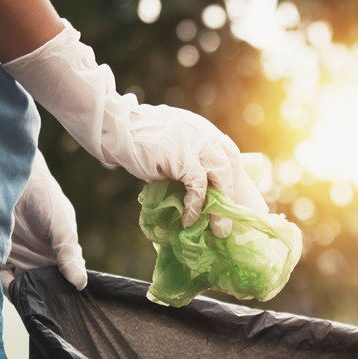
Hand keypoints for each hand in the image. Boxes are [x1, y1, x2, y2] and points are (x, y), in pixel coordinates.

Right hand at [2, 22, 266, 236]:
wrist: (115, 128)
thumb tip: (195, 191)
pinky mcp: (182, 157)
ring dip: (220, 206)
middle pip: (231, 167)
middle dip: (235, 196)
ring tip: (217, 230)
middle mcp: (204, 134)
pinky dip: (195, 205)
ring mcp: (195, 143)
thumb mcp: (171, 146)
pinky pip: (197, 186)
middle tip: (234, 222)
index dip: (237, 179)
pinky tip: (188, 219)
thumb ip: (186, 160)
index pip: (229, 155)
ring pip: (220, 176)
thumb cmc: (138, 141)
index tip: (241, 201)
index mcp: (204, 131)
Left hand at [2, 151, 86, 292]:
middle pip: (46, 287)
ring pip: (25, 286)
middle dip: (46, 298)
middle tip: (48, 309)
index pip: (67, 278)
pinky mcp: (0, 258)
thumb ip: (69, 255)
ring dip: (27, 295)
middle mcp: (42, 259)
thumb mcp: (63, 226)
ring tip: (31, 301)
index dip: (68, 292)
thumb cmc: (46, 199)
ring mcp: (21, 260)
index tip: (68, 306)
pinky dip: (7, 287)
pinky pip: (3, 280)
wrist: (12, 181)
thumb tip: (81, 284)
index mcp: (61, 253)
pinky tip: (13, 288)